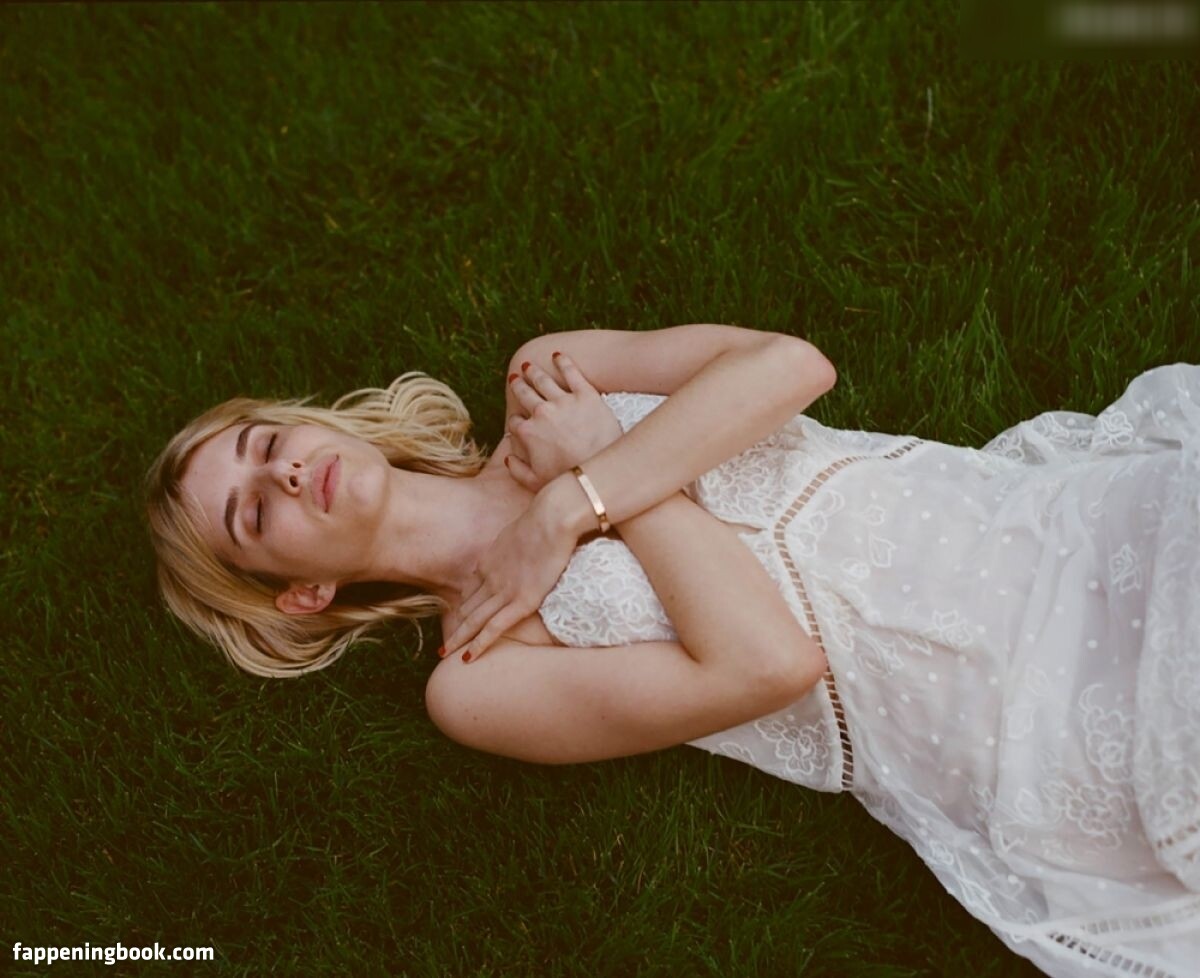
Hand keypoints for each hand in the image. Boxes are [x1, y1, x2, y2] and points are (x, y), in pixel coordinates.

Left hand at [441, 494, 578, 662]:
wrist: (551, 520)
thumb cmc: (545, 520)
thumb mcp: (521, 531)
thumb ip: (516, 544)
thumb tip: (522, 544)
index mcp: (491, 560)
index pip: (472, 587)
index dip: (464, 603)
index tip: (459, 614)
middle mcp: (491, 577)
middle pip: (467, 605)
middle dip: (455, 624)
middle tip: (444, 641)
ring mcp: (504, 591)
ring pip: (474, 620)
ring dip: (458, 638)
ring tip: (445, 654)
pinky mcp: (520, 602)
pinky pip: (493, 628)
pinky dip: (479, 644)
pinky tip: (468, 658)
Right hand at [503, 352, 623, 493]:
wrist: (601, 473)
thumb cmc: (569, 480)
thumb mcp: (536, 483)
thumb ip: (517, 470)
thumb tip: (508, 459)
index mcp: (528, 433)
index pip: (515, 422)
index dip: (515, 421)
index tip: (518, 419)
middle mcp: (541, 412)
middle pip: (524, 394)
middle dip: (518, 386)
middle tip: (515, 379)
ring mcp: (563, 401)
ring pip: (543, 380)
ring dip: (533, 371)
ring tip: (529, 366)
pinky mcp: (586, 394)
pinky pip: (571, 372)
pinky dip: (563, 362)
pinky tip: (557, 355)